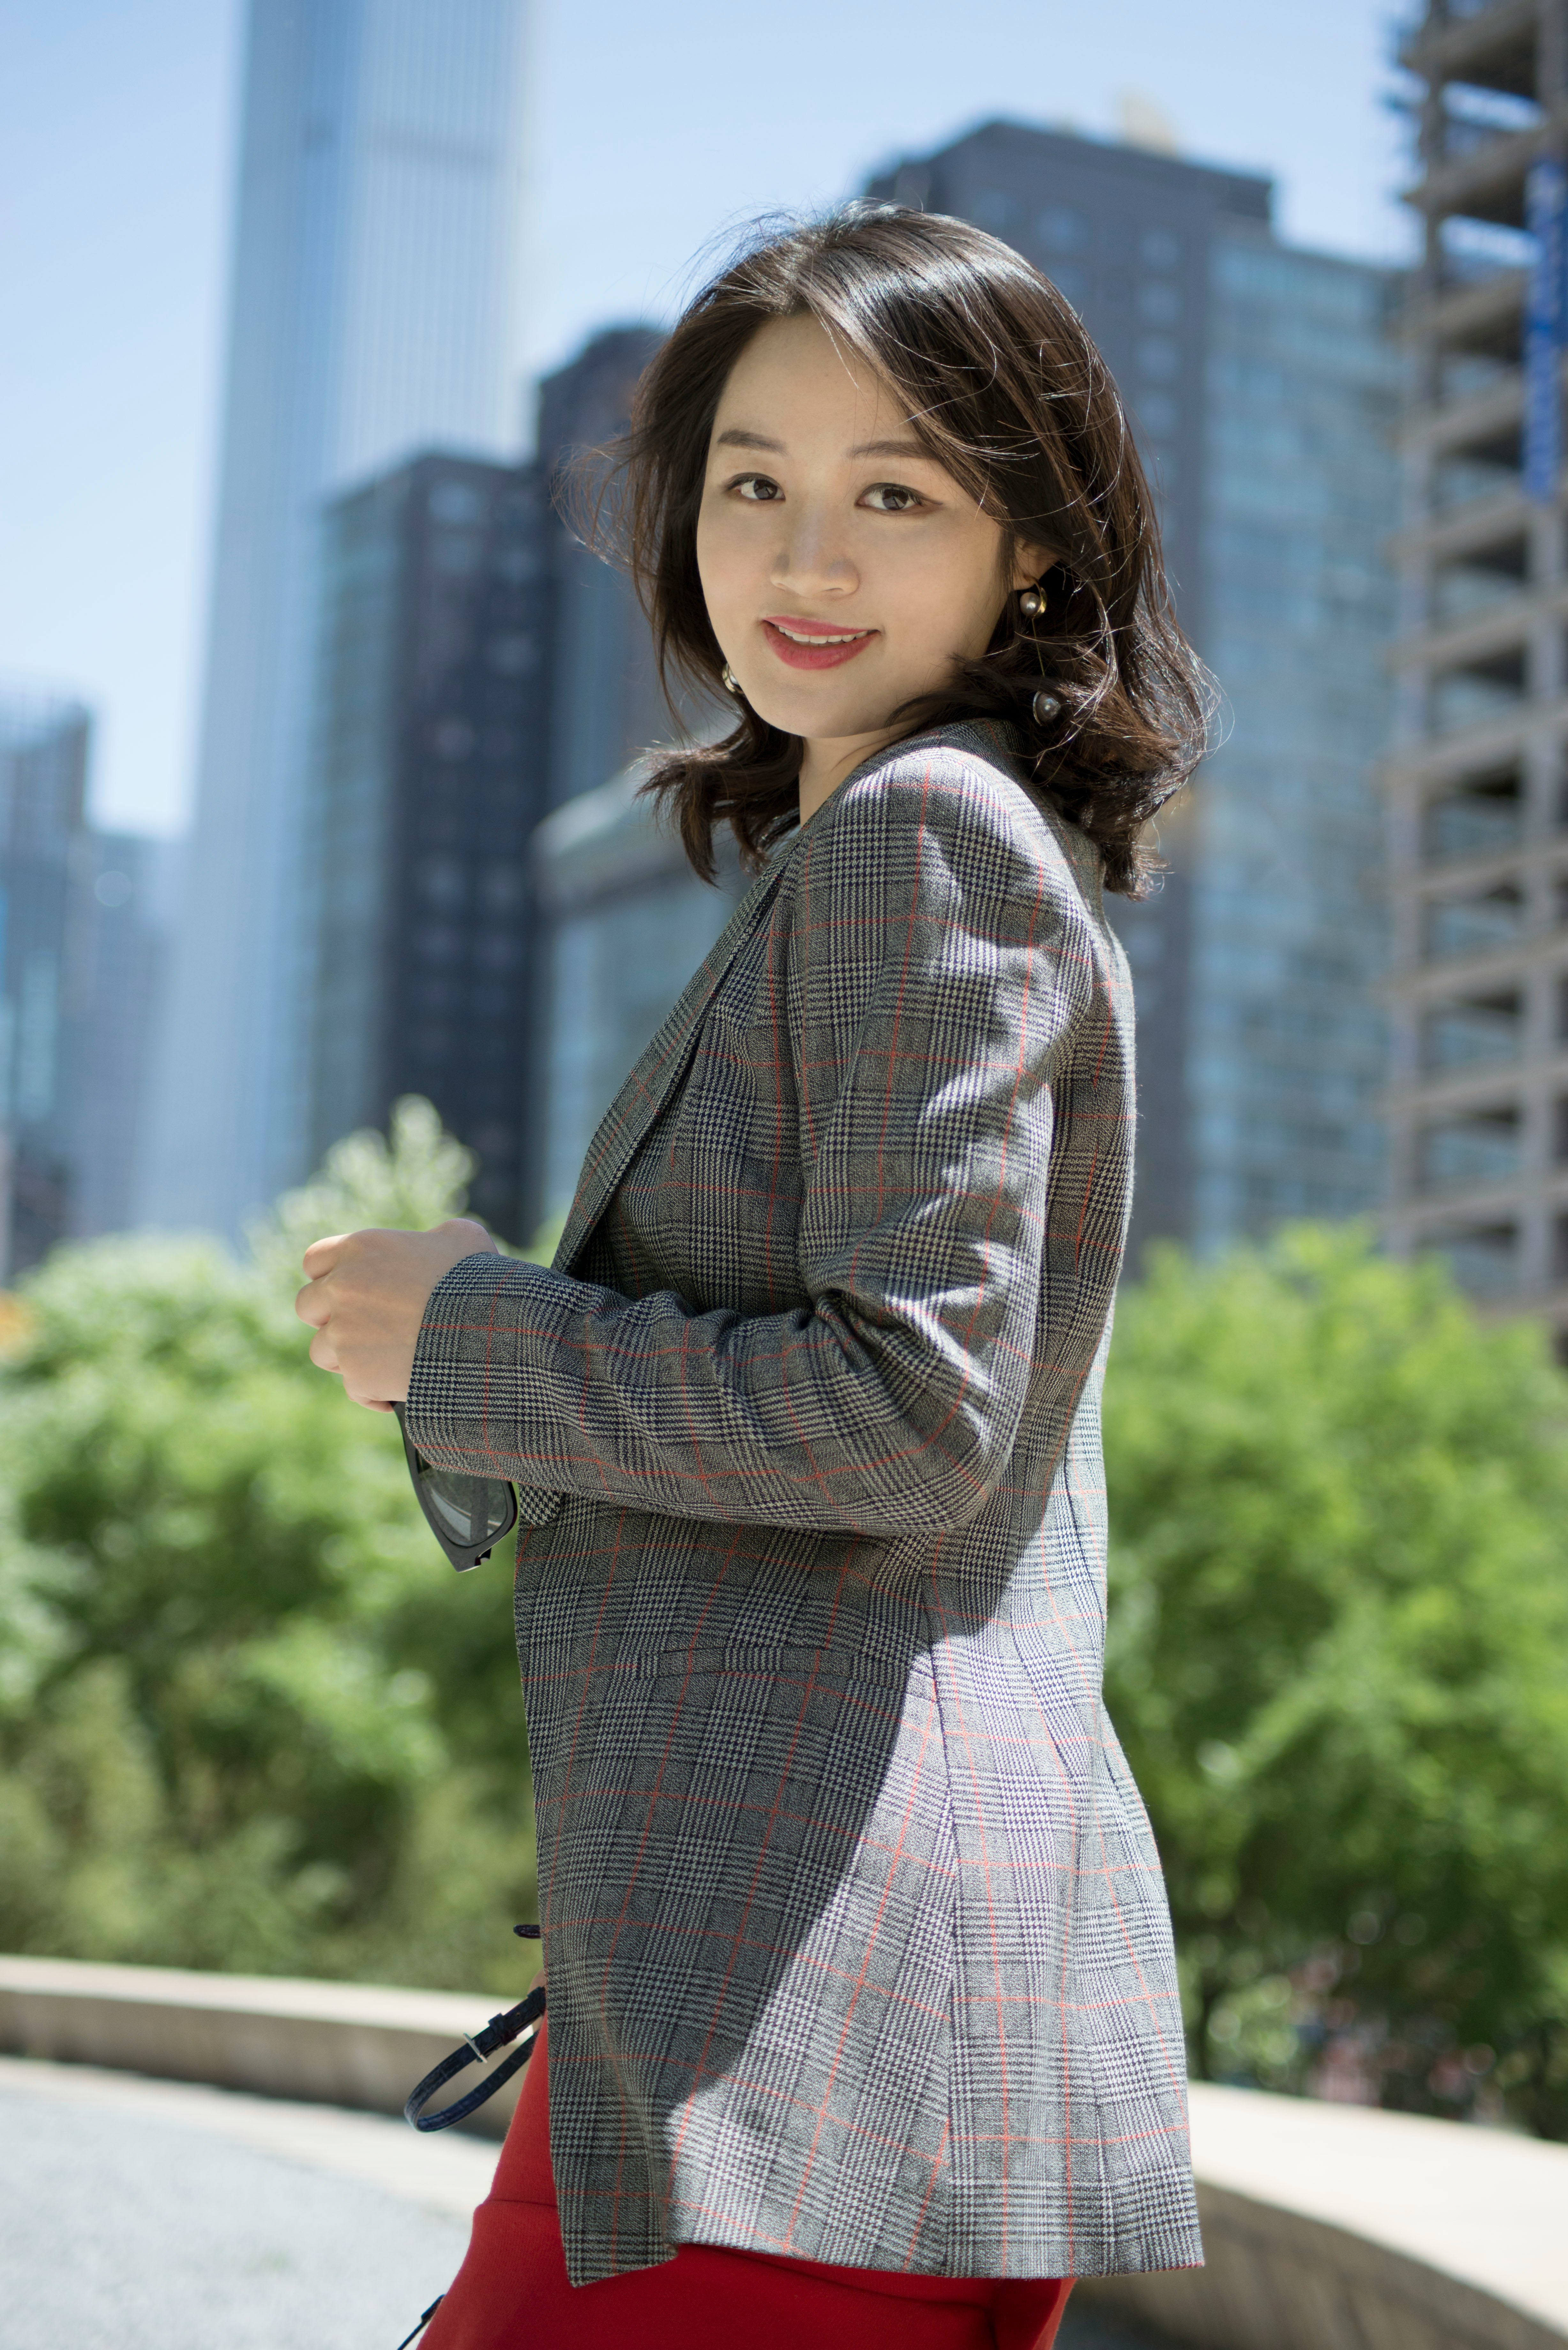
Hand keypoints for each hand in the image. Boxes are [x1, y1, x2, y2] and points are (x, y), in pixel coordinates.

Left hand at [294, 1219, 497, 1409]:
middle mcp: (342, 1289)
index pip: (315, 1260)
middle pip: (307, 1305)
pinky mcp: (357, 1375)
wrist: (485, 1332)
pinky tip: (397, 1390)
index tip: (348, 1289)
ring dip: (346, 1355)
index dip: (330, 1276)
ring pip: (321, 1350)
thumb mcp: (462, 1238)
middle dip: (329, 1316)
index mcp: (361, 1249)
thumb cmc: (479, 1280)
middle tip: (360, 1325)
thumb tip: (438, 1246)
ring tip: (382, 1359)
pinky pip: (353, 1388)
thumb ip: (435, 1237)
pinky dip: (373, 1392)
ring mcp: (344, 1335)